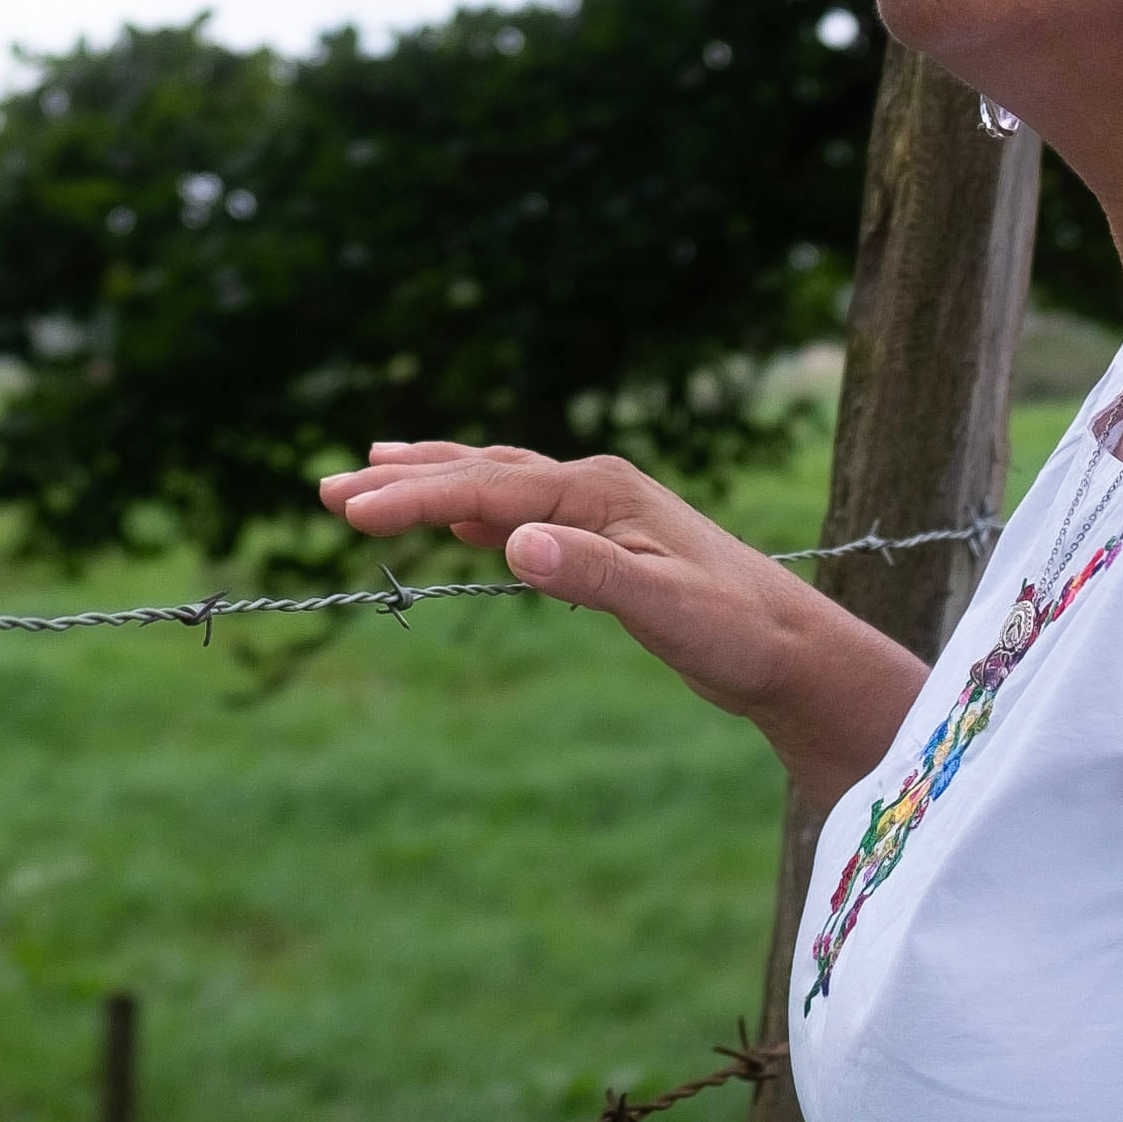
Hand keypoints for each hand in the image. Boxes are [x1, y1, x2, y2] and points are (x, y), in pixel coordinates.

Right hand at [315, 441, 929, 812]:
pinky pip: (522, 510)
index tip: (349, 511)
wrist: (794, 650)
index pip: (489, 488)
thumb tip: (511, 542)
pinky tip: (458, 520)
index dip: (416, 497)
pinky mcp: (606, 540)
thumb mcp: (663, 607)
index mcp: (600, 491)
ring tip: (372, 472)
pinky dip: (476, 508)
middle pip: (483, 471)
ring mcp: (601, 509)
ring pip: (499, 483)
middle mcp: (596, 486)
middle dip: (406, 478)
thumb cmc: (737, 632)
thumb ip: (589, 574)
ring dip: (435, 480)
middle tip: (328, 490)